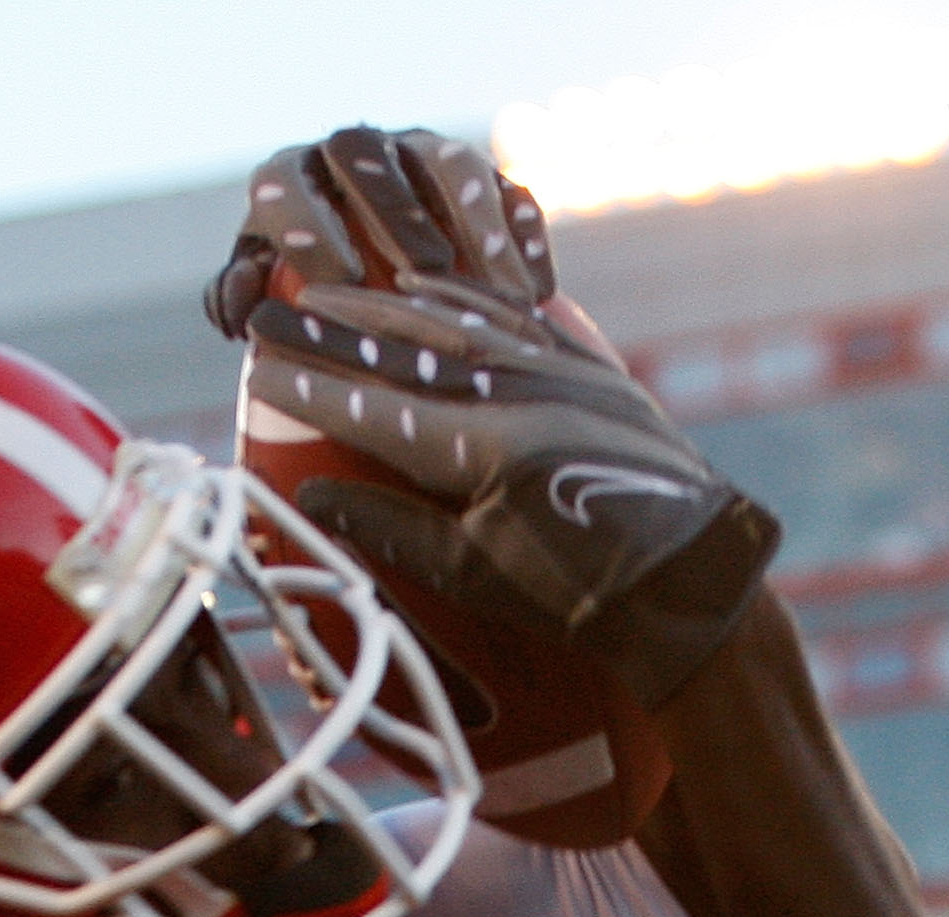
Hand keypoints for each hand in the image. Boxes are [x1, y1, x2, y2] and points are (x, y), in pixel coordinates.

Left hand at [206, 124, 556, 337]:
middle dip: (396, 212)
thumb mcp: (265, 298)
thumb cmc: (303, 302)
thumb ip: (239, 298)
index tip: (332, 283)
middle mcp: (357, 152)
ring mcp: (423, 155)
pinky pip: (511, 191)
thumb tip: (243, 301)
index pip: (287, 183)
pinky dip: (524, 239)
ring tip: (499, 292)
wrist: (368, 276)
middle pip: (371, 159)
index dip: (307, 223)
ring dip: (476, 223)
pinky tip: (536, 294)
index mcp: (293, 177)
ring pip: (452, 166)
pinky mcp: (483, 174)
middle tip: (418, 272)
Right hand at [242, 278, 780, 709]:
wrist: (688, 578)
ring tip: (333, 291)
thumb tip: (314, 499)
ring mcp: (555, 369)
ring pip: (454, 317)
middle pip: (405, 345)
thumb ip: (392, 530)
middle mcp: (516, 390)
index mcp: (482, 446)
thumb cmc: (577, 596)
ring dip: (387, 303)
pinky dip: (458, 297)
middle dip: (334, 327)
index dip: (312, 384)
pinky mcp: (587, 364)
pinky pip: (509, 313)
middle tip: (277, 311)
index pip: (374, 405)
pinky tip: (424, 287)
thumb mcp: (475, 575)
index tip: (260, 366)